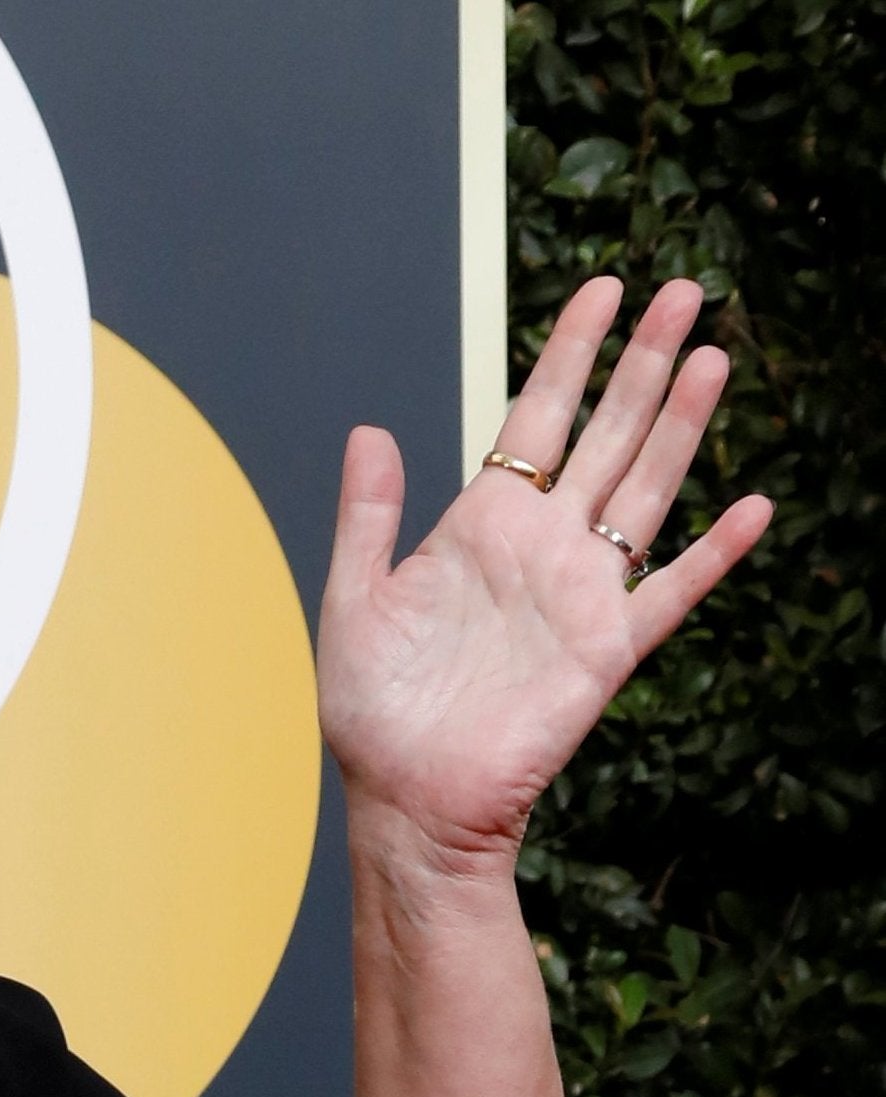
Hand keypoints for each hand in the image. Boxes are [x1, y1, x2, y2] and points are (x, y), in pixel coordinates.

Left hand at [315, 275, 775, 878]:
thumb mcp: (353, 600)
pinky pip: (671, 591)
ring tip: (714, 355)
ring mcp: (579, 593)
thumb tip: (370, 430)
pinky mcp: (607, 650)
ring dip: (682, 424)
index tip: (603, 289)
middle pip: (606, 433)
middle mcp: (540, 546)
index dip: (570, 352)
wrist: (407, 800)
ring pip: (645, 488)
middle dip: (643, 361)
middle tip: (686, 289)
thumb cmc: (374, 713)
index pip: (536, 418)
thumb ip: (369, 516)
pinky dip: (713, 553)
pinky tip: (751, 509)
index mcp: (479, 526)